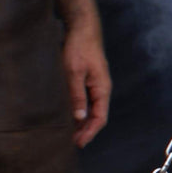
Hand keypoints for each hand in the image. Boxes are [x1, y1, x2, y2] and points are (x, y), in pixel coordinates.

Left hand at [63, 20, 109, 146]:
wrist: (82, 29)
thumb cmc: (79, 48)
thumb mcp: (74, 72)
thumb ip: (77, 95)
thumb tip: (79, 117)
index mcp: (102, 88)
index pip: (100, 118)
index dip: (90, 132)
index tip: (79, 143)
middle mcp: (101, 89)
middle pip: (97, 116)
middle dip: (86, 130)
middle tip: (71, 143)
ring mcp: (95, 84)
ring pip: (91, 109)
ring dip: (82, 122)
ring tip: (69, 133)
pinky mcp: (88, 80)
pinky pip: (86, 101)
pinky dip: (79, 111)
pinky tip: (69, 115)